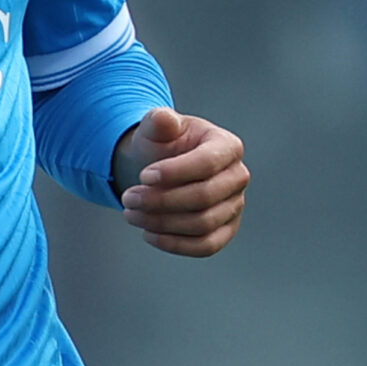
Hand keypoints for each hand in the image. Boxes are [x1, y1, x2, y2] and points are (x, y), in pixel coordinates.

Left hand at [113, 107, 247, 256]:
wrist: (161, 167)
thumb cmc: (162, 144)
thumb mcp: (156, 127)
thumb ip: (159, 121)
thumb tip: (164, 120)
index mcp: (227, 146)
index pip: (207, 163)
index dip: (174, 172)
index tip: (143, 176)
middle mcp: (237, 177)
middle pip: (204, 197)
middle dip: (161, 201)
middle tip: (129, 198)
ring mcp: (234, 206)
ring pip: (202, 224)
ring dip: (162, 223)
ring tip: (131, 214)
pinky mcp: (225, 230)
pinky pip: (206, 246)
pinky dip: (175, 244)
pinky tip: (148, 234)